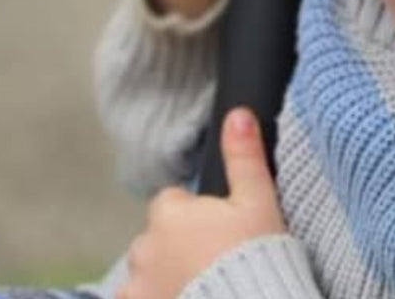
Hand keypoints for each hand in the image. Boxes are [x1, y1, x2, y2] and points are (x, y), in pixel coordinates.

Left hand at [118, 108, 286, 298]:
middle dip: (178, 247)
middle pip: (158, 239)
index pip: (173, 202)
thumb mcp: (259, 201)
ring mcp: (136, 288)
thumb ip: (244, 156)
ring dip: (164, 279)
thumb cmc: (254, 256)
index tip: (221, 230)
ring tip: (202, 290)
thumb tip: (238, 113)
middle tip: (215, 262)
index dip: (197, 214)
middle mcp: (144, 248)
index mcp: (170, 213)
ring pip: (146, 275)